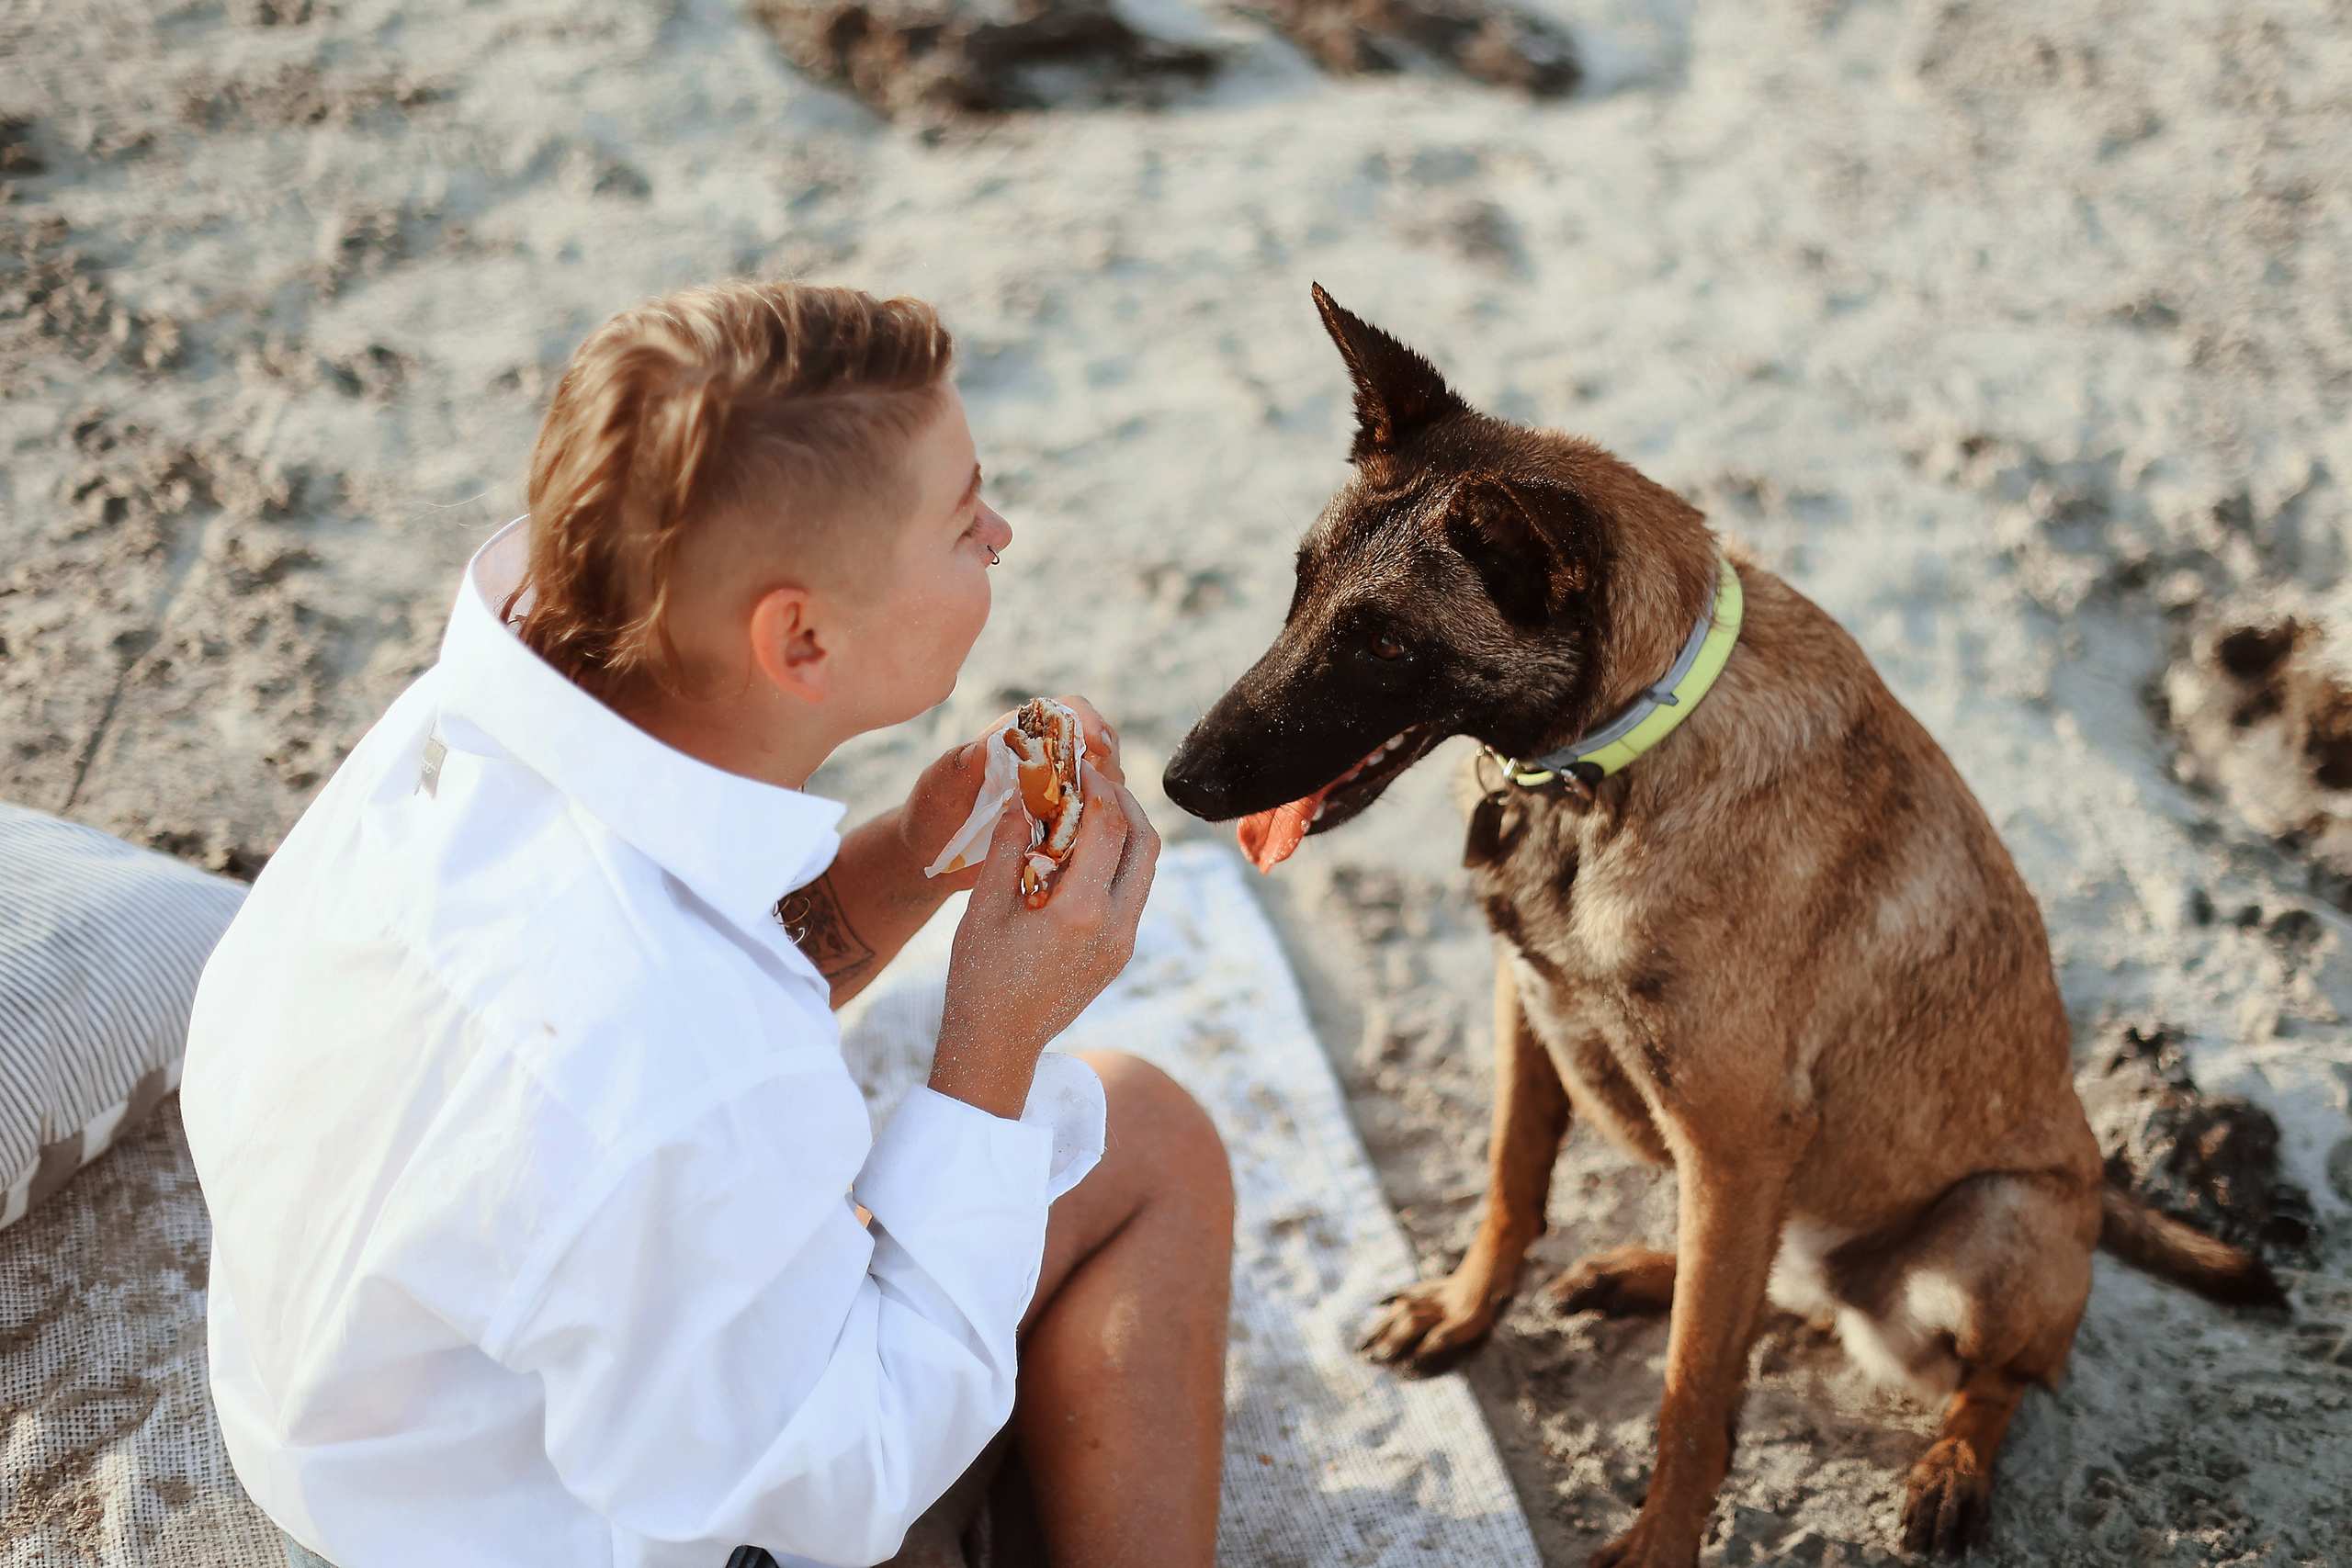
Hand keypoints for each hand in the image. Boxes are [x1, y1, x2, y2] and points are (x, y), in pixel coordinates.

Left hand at [896, 696, 1126, 890]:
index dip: (1088, 722)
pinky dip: (1101, 828)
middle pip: (1097, 746)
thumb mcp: (935, 791)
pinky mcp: (1064, 824)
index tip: (1098, 745)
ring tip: (1088, 825)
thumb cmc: (931, 814)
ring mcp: (1058, 792)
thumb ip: (952, 768)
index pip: (1066, 711)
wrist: (931, 856)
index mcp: (1018, 736)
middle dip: (1107, 766)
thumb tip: (977, 750)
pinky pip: (1097, 820)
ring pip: (1104, 784)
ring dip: (1106, 800)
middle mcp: (1045, 760)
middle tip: (1102, 794)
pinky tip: (1086, 847)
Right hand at [929, 763, 1159, 1118]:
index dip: (1098, 786)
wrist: (998, 1046)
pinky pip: (1135, 893)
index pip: (1109, 826)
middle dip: (1124, 800)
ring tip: (1093, 807)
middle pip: (1145, 841)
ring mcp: (1123, 942)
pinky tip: (1087, 850)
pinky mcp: (1121, 953)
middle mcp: (1114, 926)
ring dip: (1128, 830)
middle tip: (1095, 778)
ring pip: (1147, 868)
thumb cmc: (978, 978)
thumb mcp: (983, 908)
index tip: (1079, 764)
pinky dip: (1121, 861)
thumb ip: (1008, 849)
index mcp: (1078, 911)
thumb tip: (1027, 799)